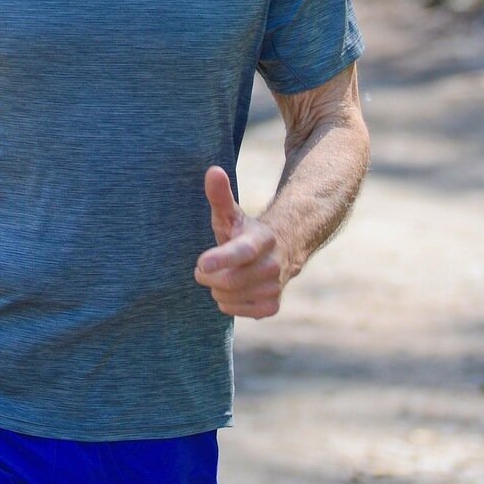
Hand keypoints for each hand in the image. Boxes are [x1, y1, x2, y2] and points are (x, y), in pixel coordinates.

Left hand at [194, 166, 287, 318]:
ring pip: (230, 298)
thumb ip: (220, 195)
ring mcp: (275, 287)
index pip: (241, 252)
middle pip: (229, 281)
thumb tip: (212, 170)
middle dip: (208, 276)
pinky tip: (234, 291)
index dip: (221, 259)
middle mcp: (272, 265)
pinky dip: (229, 304)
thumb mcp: (232, 214)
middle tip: (204, 268)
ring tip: (222, 276)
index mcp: (261, 240)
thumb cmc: (246, 232)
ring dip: (217, 290)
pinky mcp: (273, 306)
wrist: (282, 252)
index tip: (200, 264)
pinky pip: (237, 312)